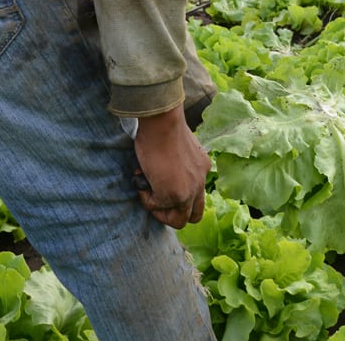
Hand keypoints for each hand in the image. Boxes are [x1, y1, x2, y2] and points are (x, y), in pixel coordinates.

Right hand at [133, 105, 210, 227]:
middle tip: (154, 196)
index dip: (177, 195)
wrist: (163, 122)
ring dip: (158, 211)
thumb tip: (158, 176)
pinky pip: (157, 207)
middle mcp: (201, 181)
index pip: (196, 194)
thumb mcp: (176, 150)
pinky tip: (141, 177)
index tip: (159, 180)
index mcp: (202, 167)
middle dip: (172, 214)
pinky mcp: (177, 195)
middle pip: (195, 215)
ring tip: (146, 189)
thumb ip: (176, 165)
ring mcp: (191, 190)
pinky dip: (145, 197)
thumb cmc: (164, 128)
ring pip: (179, 221)